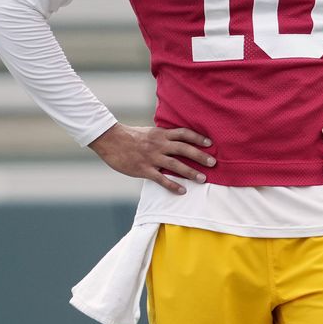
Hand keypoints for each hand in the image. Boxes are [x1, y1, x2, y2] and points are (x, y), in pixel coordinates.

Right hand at [88, 124, 215, 194]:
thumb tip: (176, 139)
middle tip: (213, 163)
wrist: (109, 140)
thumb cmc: (129, 136)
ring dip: (190, 172)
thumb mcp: (149, 132)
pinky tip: (182, 191)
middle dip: (200, 156)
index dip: (198, 138)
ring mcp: (151, 157)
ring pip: (175, 165)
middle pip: (184, 149)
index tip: (210, 143)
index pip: (183, 134)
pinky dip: (172, 185)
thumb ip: (162, 136)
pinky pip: (161, 179)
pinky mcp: (143, 169)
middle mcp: (159, 145)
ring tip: (203, 179)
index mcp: (161, 134)